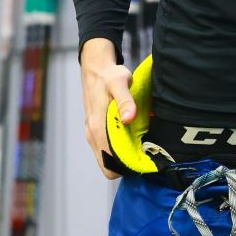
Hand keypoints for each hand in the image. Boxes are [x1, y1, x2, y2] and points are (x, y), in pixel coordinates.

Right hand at [80, 38, 133, 179]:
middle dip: (124, 164)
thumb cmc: (109, 75)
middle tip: (143, 153)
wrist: (95, 67)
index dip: (124, 167)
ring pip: (105, 157)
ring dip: (121, 156)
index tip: (141, 160)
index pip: (108, 164)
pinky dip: (116, 148)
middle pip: (107, 165)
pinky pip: (104, 147)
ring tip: (139, 145)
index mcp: (97, 127)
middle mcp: (92, 134)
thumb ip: (126, 101)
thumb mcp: (120, 83)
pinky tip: (130, 136)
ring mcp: (92, 132)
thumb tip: (130, 118)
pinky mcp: (94, 128)